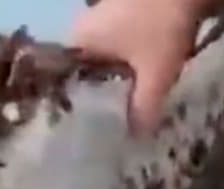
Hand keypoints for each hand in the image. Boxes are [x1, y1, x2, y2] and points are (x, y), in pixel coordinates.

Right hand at [69, 0, 208, 135]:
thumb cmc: (161, 26)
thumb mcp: (155, 74)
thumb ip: (143, 108)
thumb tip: (135, 139)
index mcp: (78, 40)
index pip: (62, 79)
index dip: (73, 104)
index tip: (83, 128)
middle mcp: (84, 27)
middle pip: (84, 70)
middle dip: (97, 95)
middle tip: (107, 126)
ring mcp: (104, 17)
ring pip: (104, 59)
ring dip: (114, 80)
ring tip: (124, 110)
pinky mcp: (126, 13)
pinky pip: (121, 48)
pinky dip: (129, 65)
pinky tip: (141, 82)